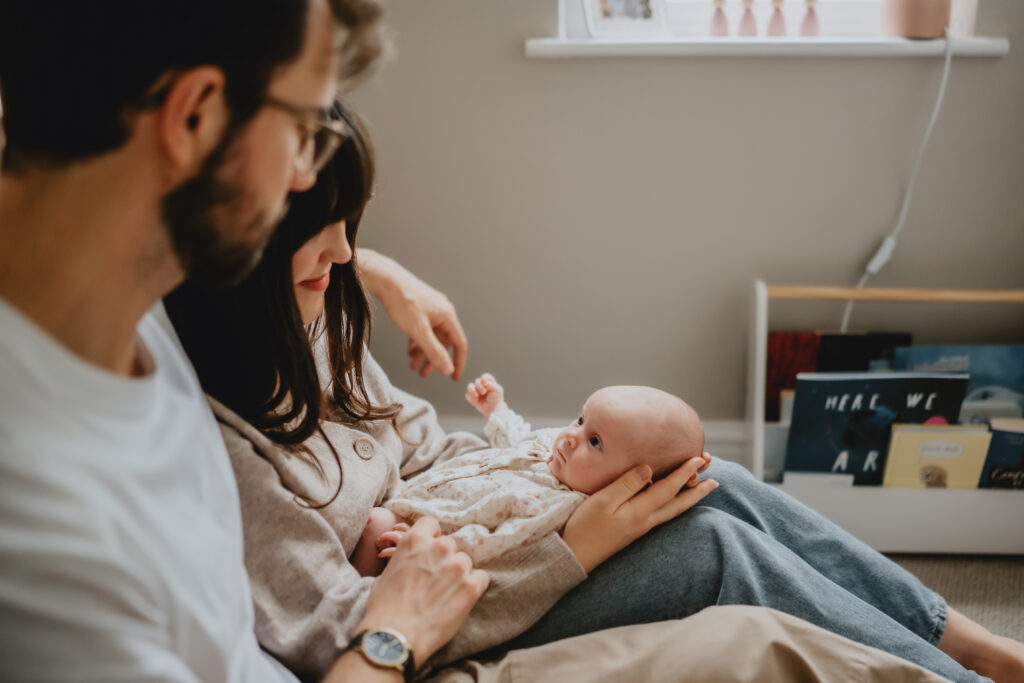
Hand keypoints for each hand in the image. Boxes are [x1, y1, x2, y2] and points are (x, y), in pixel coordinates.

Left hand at [357, 249, 466, 380]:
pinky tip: (410, 349)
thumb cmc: (402, 300)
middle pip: (443, 342)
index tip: (454, 377)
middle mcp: (442, 311)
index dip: (458, 362)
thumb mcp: (419, 331)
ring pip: (432, 336)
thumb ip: (434, 351)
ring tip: (413, 364)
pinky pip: (424, 329)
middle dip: (434, 359)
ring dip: (423, 352)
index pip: (459, 344)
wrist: (385, 278)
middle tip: (424, 373)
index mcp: (447, 316)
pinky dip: (418, 341)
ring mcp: (431, 309)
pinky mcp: (420, 307)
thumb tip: (448, 369)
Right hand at [358, 517, 488, 665]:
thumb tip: (410, 563)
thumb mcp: (386, 573)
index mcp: (414, 541)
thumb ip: (405, 560)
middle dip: (444, 559)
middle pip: (450, 545)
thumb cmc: (384, 609)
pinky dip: (473, 587)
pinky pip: (481, 578)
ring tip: (445, 594)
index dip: (431, 537)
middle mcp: (438, 548)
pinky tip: (460, 599)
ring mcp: (457, 566)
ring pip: (465, 561)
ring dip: (458, 574)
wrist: (394, 637)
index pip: (431, 523)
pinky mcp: (471, 587)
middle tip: (435, 580)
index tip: (429, 550)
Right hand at [465, 373, 505, 418]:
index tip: (486, 384)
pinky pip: (467, 395)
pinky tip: (476, 401)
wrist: (493, 410)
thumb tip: (484, 383)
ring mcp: (476, 390)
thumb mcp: (498, 390)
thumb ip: (491, 385)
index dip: (484, 379)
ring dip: (472, 390)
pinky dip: (471, 397)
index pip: (485, 376)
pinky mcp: (471, 397)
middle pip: (477, 381)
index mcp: (489, 381)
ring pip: (470, 386)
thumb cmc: (496, 399)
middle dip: (479, 386)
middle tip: (483, 392)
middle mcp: (482, 385)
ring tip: (477, 396)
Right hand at [562, 456, 718, 572]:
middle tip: (715, 478)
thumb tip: (649, 469)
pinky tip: (674, 502)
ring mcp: (641, 528)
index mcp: (640, 512)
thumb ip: (626, 484)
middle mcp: (646, 521)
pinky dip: (676, 504)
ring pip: (673, 510)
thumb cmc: (584, 527)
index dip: (685, 472)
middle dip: (697, 489)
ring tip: (704, 487)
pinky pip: (663, 514)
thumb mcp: (602, 500)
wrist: (573, 556)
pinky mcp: (633, 531)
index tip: (699, 458)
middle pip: (678, 503)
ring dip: (690, 497)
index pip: (669, 488)